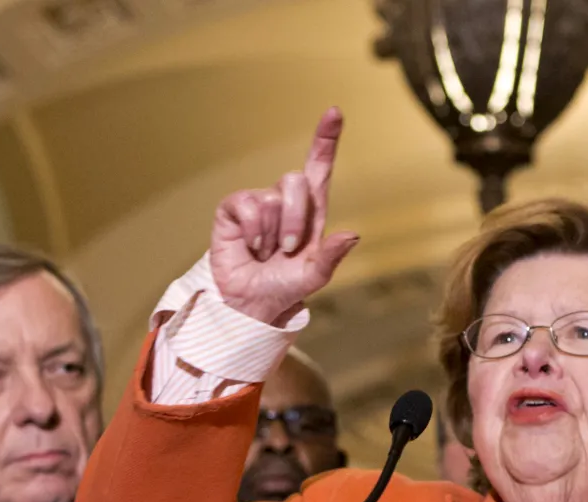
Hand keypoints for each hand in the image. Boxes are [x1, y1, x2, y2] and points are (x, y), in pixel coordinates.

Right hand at [210, 106, 358, 325]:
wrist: (250, 302)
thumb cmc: (283, 287)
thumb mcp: (313, 276)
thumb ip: (331, 256)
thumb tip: (353, 235)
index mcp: (310, 212)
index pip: (318, 168)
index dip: (325, 140)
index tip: (334, 112)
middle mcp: (285, 200)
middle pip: (296, 181)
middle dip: (295, 219)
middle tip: (287, 250)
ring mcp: (259, 202)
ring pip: (272, 200)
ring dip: (272, 235)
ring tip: (265, 252)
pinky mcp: (234, 207)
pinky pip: (249, 207)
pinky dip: (254, 233)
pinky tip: (251, 247)